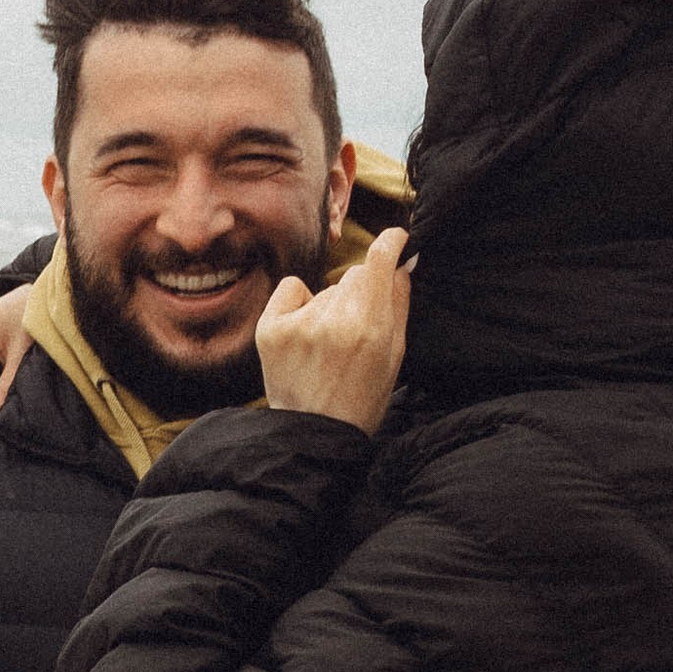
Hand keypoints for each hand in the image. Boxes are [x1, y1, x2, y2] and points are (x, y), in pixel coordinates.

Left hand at [255, 226, 408, 432]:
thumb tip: (403, 261)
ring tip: (326, 345)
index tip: (395, 239)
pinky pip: (292, 288)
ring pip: (326, 287)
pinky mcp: (269, 327)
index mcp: (369, 326)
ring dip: (330, 305)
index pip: (380, 259)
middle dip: (360, 292)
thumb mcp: (394, 353)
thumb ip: (399, 303)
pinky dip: (298, 303)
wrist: (314, 432)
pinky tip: (302, 334)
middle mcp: (332, 319)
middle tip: (356, 328)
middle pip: (354, 274)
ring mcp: (298, 323)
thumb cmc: (361, 395)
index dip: (391, 242)